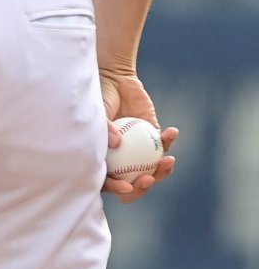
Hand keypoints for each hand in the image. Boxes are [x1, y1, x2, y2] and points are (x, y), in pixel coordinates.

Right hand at [100, 70, 176, 201]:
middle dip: (143, 187)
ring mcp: (139, 152)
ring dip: (163, 170)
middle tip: (149, 178)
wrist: (115, 79)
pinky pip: (163, 146)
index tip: (127, 185)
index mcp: (104, 159)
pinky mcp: (153, 139)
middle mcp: (122, 160)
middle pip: (133, 183)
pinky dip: (168, 141)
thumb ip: (105, 127)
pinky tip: (171, 132)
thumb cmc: (100, 97)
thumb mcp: (97, 111)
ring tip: (168, 161)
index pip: (108, 181)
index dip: (117, 188)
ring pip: (152, 171)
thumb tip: (118, 144)